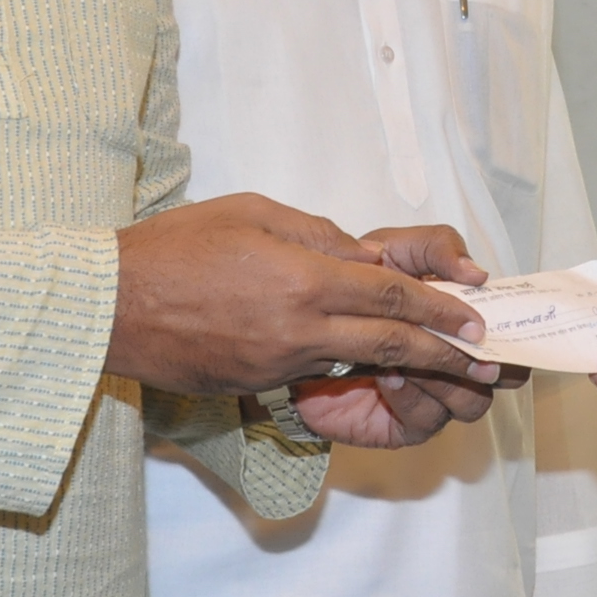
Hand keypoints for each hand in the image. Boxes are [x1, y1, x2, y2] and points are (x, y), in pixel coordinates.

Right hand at [109, 194, 493, 396]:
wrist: (109, 307)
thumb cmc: (174, 248)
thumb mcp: (251, 213)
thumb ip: (315, 233)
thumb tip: (360, 253)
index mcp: (303, 280)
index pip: (392, 295)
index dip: (440, 307)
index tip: (475, 317)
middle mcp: (299, 328)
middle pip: (391, 342)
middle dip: (445, 353)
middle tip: (487, 360)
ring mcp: (278, 363)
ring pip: (357, 360)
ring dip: (407, 365)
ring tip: (449, 368)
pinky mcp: (258, 383)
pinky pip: (315, 369)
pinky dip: (348, 364)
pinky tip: (372, 361)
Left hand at [282, 224, 523, 445]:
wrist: (298, 321)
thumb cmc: (354, 282)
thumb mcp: (395, 248)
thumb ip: (438, 248)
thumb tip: (478, 274)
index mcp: (463, 320)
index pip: (512, 334)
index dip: (518, 331)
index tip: (497, 320)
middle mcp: (456, 360)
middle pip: (505, 377)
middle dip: (492, 362)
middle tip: (471, 346)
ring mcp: (433, 395)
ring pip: (470, 402)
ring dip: (447, 378)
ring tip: (413, 356)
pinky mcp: (403, 424)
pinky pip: (427, 420)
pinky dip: (414, 397)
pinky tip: (390, 375)